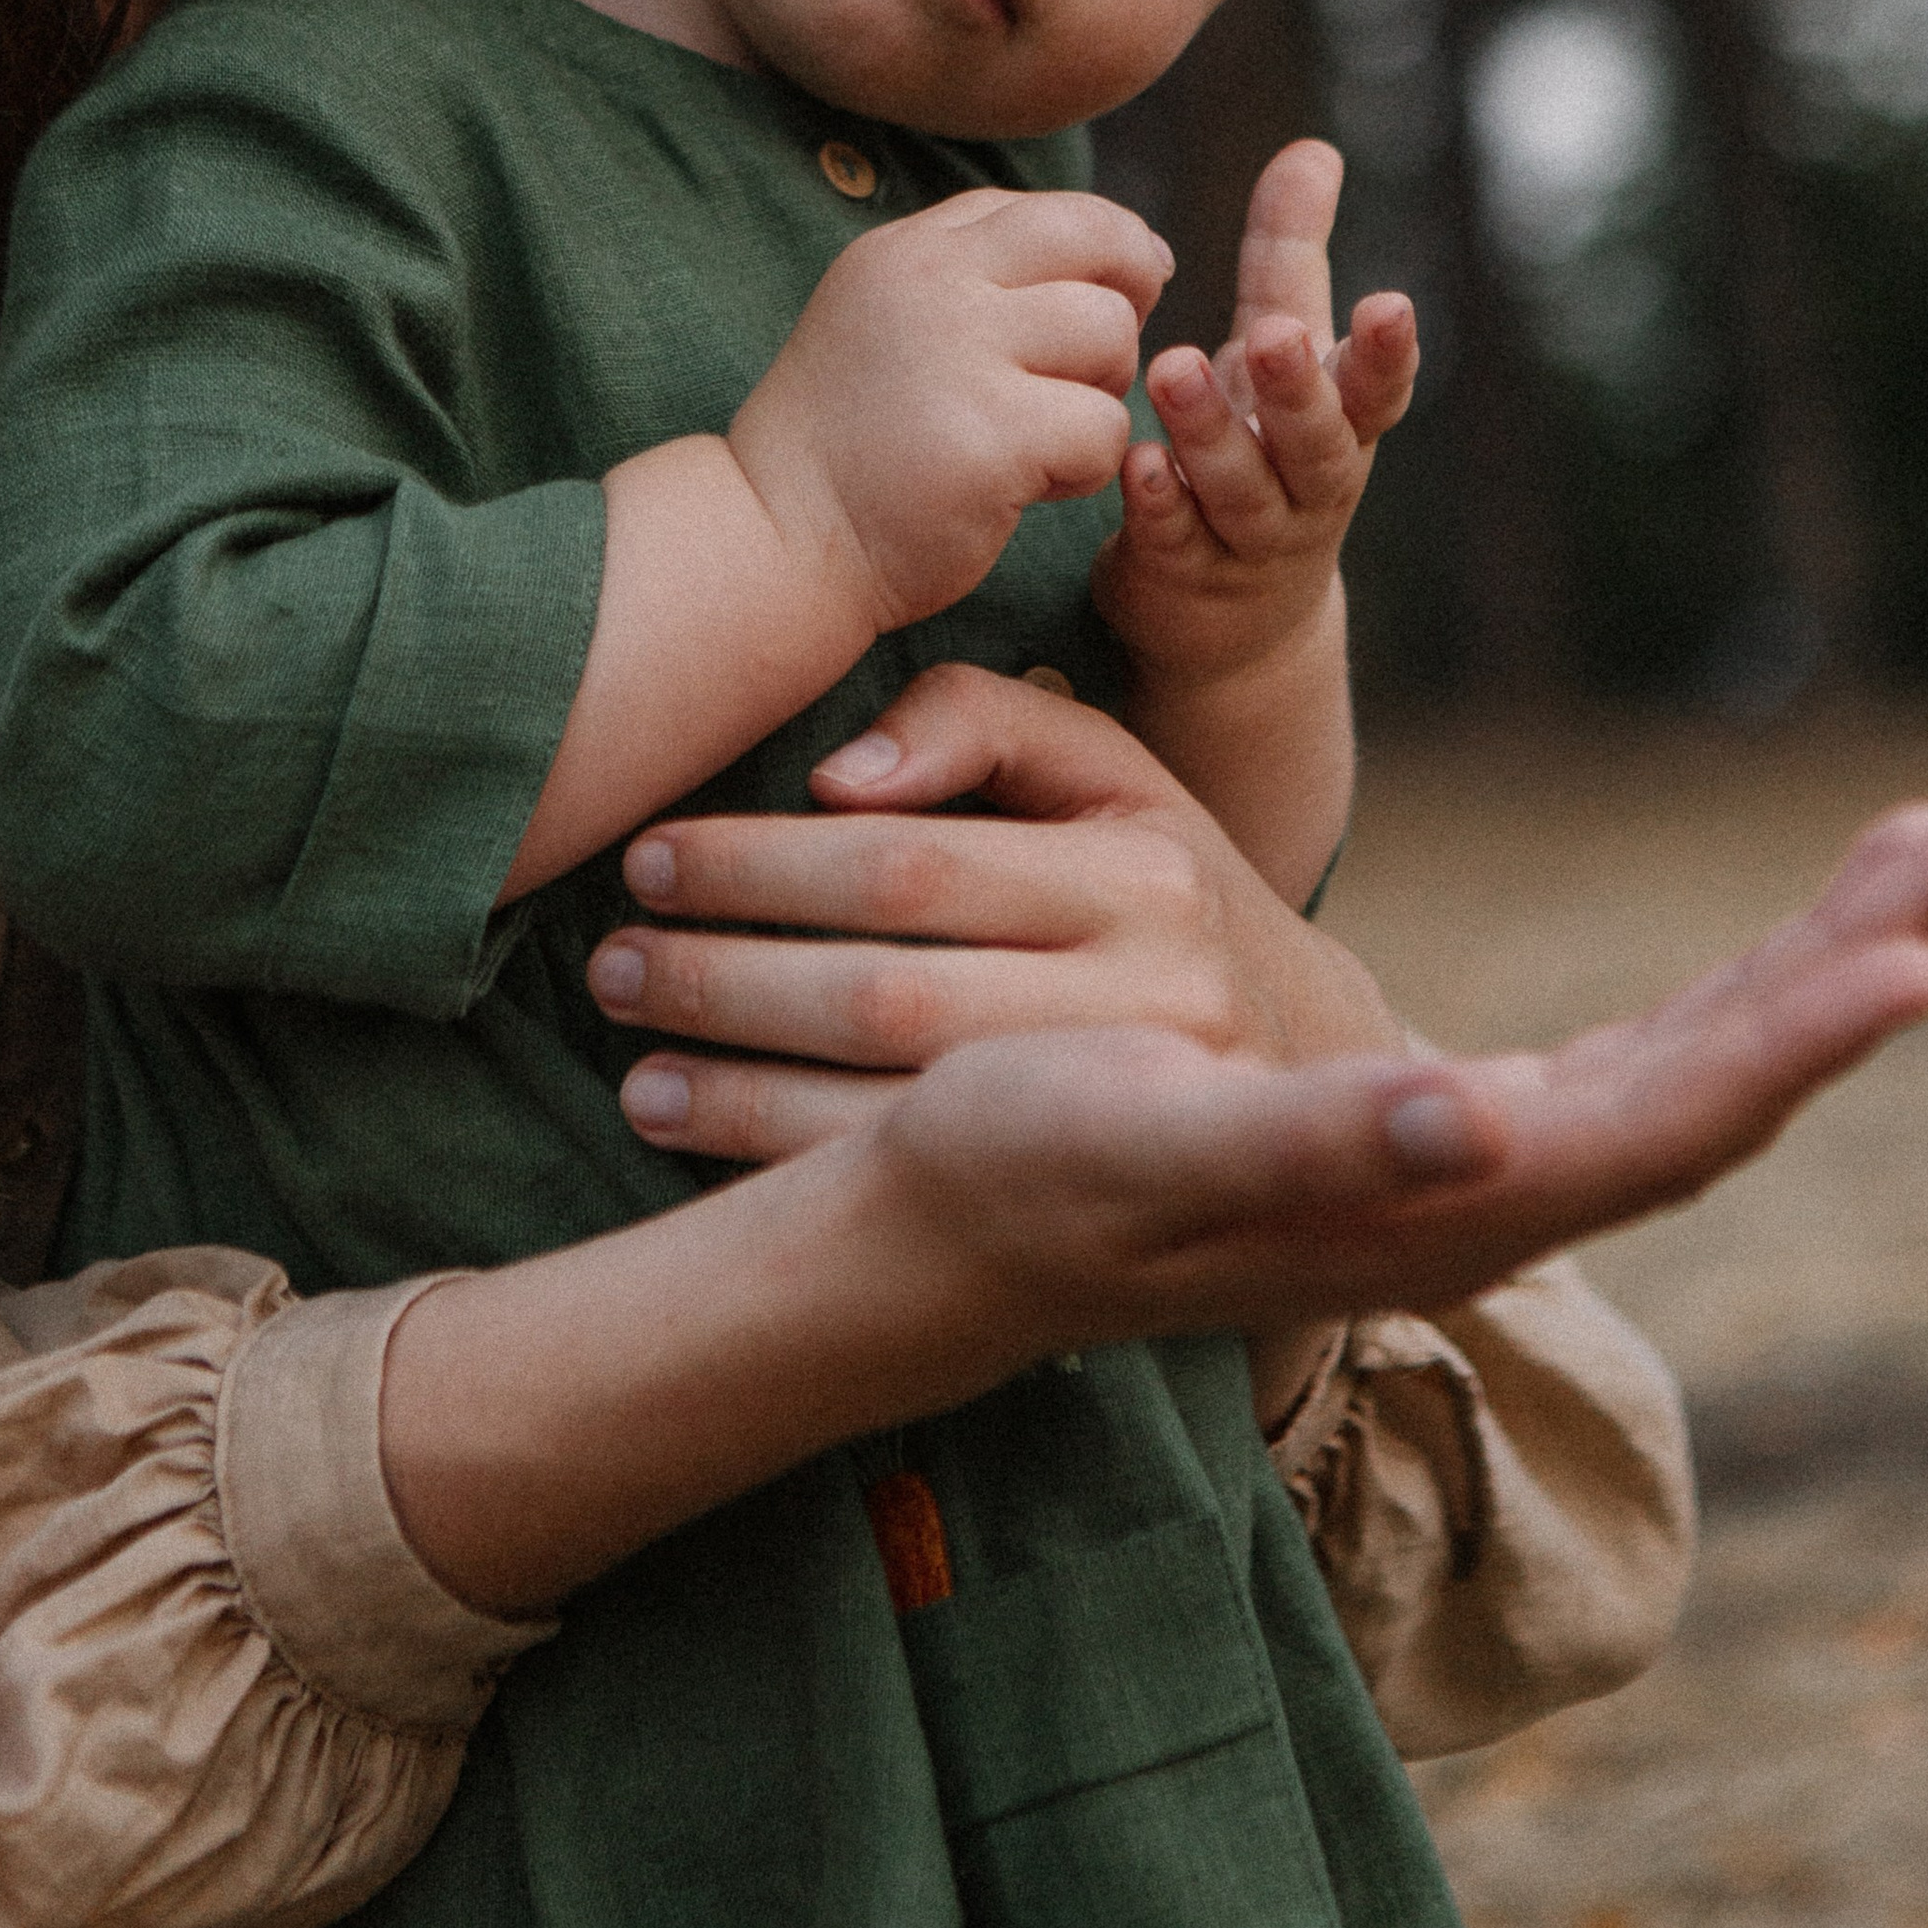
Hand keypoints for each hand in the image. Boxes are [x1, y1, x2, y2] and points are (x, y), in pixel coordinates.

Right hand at [390, 795, 1927, 1615]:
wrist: (948, 1236)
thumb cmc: (1033, 1174)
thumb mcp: (1159, 1144)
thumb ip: (1330, 1144)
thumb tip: (1487, 1125)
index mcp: (1448, 1204)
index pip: (1678, 1116)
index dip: (1800, 1034)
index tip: (1923, 947)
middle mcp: (1490, 1199)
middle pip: (1726, 1081)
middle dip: (1856, 962)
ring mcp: (1473, 1174)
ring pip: (1698, 1069)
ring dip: (1814, 970)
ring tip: (1916, 864)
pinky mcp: (1442, 1140)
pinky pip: (1637, 1065)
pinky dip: (1729, 999)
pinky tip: (1767, 965)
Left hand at [587, 668, 1403, 1164]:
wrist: (1318, 1075)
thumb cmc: (1163, 889)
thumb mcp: (1104, 769)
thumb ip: (975, 719)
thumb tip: (835, 775)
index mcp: (1141, 868)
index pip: (911, 864)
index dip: (761, 862)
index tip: (651, 857)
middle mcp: (1150, 998)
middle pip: (887, 994)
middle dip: (725, 977)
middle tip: (609, 958)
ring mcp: (1131, 1124)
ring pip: (890, 1112)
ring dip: (733, 1091)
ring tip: (630, 1059)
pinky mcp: (1097, 1209)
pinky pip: (913, 1196)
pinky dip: (781, 1167)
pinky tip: (691, 1138)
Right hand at [728, 187, 1169, 636]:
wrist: (775, 541)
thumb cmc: (852, 440)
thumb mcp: (891, 314)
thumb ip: (984, 270)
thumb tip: (1144, 251)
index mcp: (910, 248)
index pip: (1055, 210)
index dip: (1106, 255)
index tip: (1106, 305)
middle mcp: (934, 283)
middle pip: (1101, 251)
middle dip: (1119, 316)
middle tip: (1076, 379)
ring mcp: (961, 355)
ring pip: (1112, 338)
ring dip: (1098, 396)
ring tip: (1038, 438)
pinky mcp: (991, 438)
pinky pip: (1104, 430)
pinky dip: (1084, 469)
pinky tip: (1024, 487)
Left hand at [1095, 138, 1414, 697]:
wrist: (1230, 616)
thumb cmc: (1260, 445)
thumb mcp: (1280, 349)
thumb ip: (1291, 254)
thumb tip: (1314, 146)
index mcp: (1339, 427)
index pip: (1377, 393)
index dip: (1385, 355)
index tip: (1389, 305)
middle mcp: (1307, 487)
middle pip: (1317, 445)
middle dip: (1298, 390)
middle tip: (1272, 336)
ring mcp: (1249, 540)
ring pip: (1241, 493)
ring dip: (1210, 435)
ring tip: (1169, 370)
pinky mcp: (1184, 577)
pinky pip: (1175, 542)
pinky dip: (1159, 506)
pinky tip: (1133, 463)